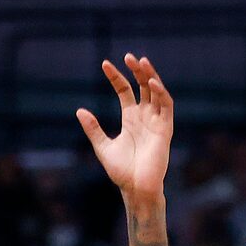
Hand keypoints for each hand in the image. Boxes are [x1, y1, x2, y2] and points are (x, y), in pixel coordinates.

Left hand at [76, 55, 172, 200]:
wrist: (136, 189)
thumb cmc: (122, 173)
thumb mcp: (103, 147)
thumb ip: (93, 129)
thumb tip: (79, 111)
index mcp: (131, 119)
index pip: (125, 91)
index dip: (116, 77)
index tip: (105, 64)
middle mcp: (144, 117)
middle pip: (142, 86)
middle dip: (136, 70)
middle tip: (128, 56)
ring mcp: (156, 122)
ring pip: (156, 91)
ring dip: (150, 75)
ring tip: (140, 61)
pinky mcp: (165, 129)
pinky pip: (166, 105)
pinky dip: (161, 92)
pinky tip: (152, 82)